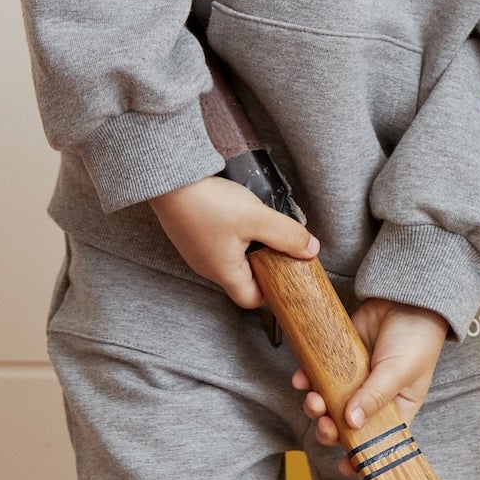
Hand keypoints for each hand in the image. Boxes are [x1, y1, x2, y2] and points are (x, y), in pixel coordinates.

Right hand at [150, 174, 318, 305]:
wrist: (169, 180)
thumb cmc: (207, 203)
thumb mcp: (256, 218)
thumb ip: (287, 235)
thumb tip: (310, 249)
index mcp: (223, 272)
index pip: (251, 299)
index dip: (272, 291)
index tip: (287, 273)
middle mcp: (207, 267)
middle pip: (242, 278)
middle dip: (264, 265)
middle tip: (278, 244)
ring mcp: (196, 251)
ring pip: (231, 258)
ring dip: (249, 246)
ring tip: (260, 225)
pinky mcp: (191, 234)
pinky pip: (218, 243)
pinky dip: (233, 234)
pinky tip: (238, 215)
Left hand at [295, 300, 448, 465]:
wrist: (406, 297)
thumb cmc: (417, 338)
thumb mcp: (400, 371)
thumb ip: (375, 397)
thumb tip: (351, 423)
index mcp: (397, 409)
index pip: (377, 441)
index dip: (361, 457)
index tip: (345, 468)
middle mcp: (373, 399)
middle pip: (346, 427)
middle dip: (330, 430)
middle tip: (325, 423)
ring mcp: (353, 380)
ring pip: (328, 404)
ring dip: (315, 407)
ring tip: (313, 399)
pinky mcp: (338, 359)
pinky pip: (317, 376)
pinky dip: (305, 379)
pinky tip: (301, 378)